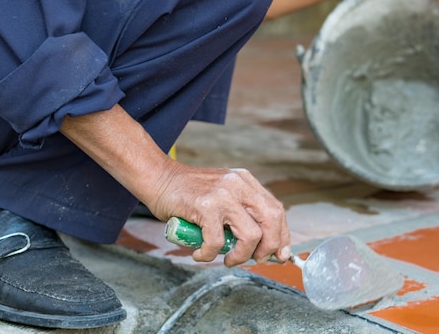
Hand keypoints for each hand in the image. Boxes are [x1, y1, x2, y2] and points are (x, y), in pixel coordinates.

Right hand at [60, 104, 289, 267]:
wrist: (157, 178)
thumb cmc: (187, 193)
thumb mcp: (222, 195)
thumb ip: (240, 212)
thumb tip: (260, 245)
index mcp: (246, 181)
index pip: (276, 209)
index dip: (281, 234)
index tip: (279, 253)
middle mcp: (238, 184)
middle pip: (272, 220)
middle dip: (269, 247)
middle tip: (255, 259)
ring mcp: (223, 194)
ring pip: (251, 234)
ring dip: (240, 255)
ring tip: (227, 259)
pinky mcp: (205, 206)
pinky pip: (216, 241)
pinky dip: (209, 254)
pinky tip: (199, 254)